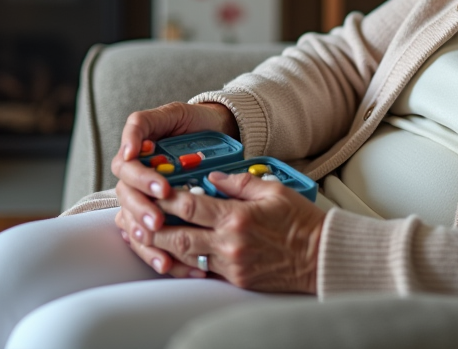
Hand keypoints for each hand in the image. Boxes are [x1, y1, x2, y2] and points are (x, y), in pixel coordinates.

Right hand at [112, 101, 237, 272]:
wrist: (220, 132)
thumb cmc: (194, 122)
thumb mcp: (171, 113)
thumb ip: (143, 124)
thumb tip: (127, 148)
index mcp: (136, 157)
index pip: (127, 172)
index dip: (142, 182)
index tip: (163, 188)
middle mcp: (139, 181)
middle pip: (128, 202)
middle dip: (143, 214)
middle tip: (160, 222)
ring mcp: (150, 201)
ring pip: (135, 227)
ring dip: (148, 243)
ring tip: (164, 256)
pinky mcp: (164, 219)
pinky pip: (153, 242)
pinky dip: (160, 256)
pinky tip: (172, 266)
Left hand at [148, 171, 324, 292]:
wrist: (320, 256)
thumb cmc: (301, 222)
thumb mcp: (273, 190)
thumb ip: (239, 183)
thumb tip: (214, 177)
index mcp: (237, 217)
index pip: (190, 205)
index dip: (166, 198)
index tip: (153, 190)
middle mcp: (229, 243)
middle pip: (178, 235)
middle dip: (153, 227)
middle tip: (136, 218)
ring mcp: (231, 264)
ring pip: (185, 256)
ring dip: (163, 247)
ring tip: (146, 236)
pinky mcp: (236, 279)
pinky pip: (202, 271)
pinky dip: (184, 263)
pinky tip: (173, 255)